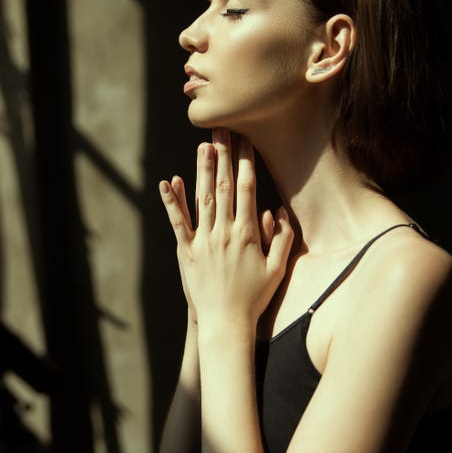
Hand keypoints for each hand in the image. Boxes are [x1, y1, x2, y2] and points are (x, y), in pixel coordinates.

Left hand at [159, 128, 293, 329]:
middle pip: (223, 186)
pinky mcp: (187, 251)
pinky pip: (179, 222)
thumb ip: (283, 239)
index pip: (247, 189)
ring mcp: (204, 241)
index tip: (246, 140)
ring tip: (203, 145)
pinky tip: (168, 181)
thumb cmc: (254, 297)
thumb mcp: (278, 269)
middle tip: (221, 129)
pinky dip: (173, 201)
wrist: (225, 323)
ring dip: (201, 169)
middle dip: (223, 155)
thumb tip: (279, 211)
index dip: (246, 161)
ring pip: (202, 198)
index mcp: (248, 234)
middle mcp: (225, 232)